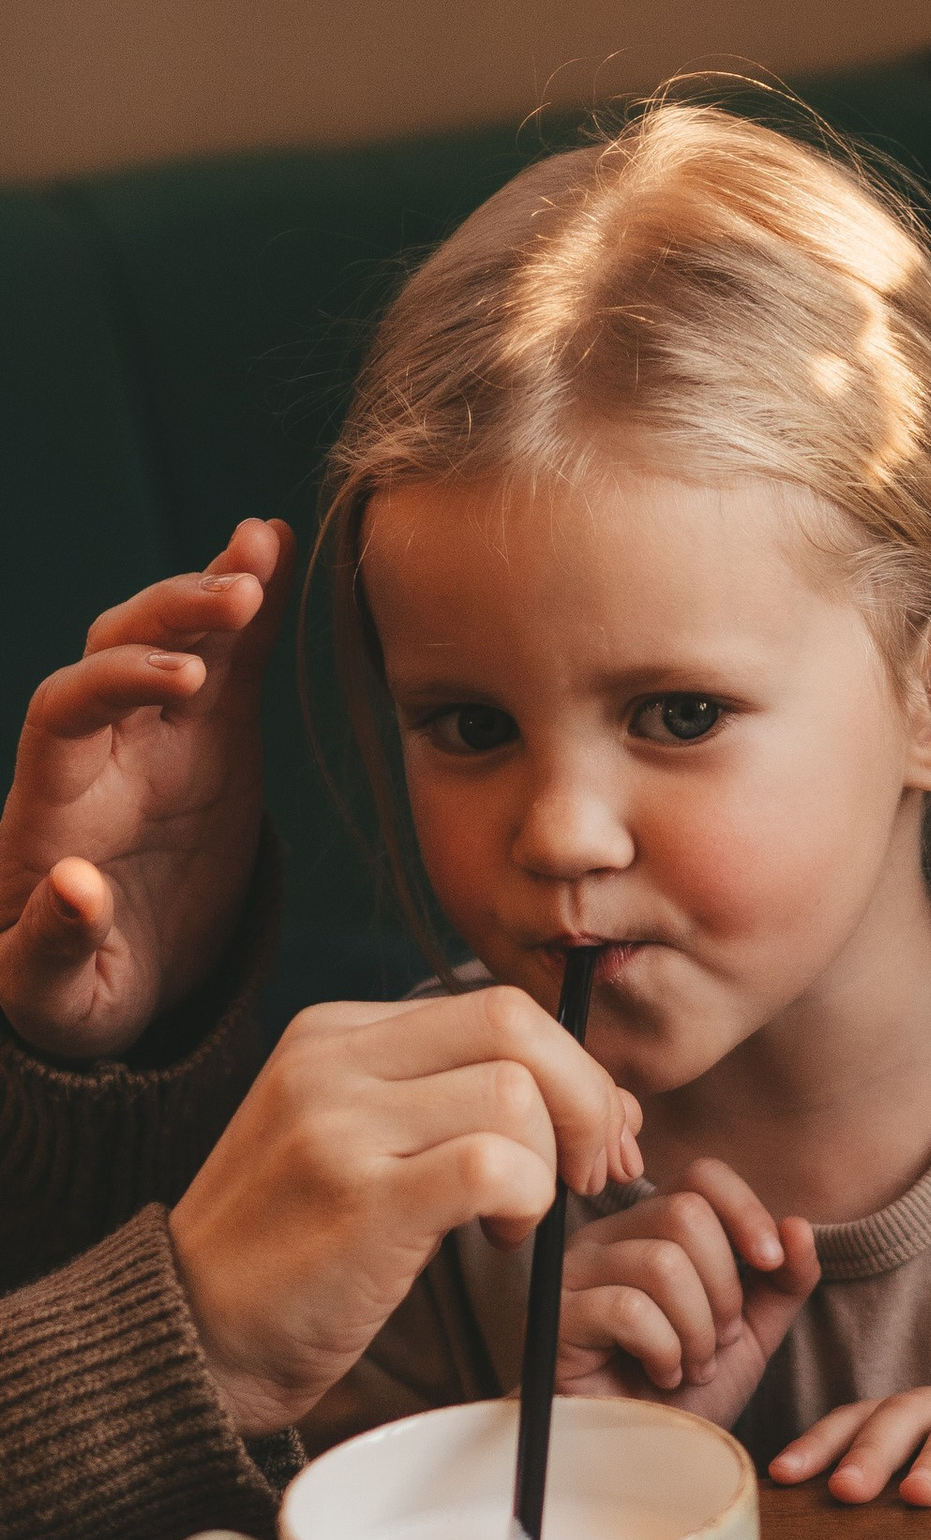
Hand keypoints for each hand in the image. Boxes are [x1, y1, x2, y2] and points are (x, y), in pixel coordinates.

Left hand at [0, 518, 293, 1059]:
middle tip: (238, 597)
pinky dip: (253, 609)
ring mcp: (159, 742)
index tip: (183, 684)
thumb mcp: (47, 993)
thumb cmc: (64, 992)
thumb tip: (76, 888)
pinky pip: (230, 664)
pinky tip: (274, 546)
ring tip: (263, 549)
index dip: (118, 683)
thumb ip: (52, 942)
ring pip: (175, 640)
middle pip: (114, 649)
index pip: (65, 711)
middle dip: (171, 615)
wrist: (106, 981)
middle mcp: (101, 754)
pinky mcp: (213, 746)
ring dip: (213, 590)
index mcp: (52, 805)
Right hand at [167, 984, 645, 1436]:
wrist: (200, 1335)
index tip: (592, 1145)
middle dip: (586, 1103)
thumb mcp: (364, 1144)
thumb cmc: (300, 1253)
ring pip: (515, 1096)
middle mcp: (331, 1061)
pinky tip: (499, 1238)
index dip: (575, 1075)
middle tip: (587, 1176)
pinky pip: (495, 1166)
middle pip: (516, 1026)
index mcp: (335, 1034)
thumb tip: (609, 1104)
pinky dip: (528, 1202)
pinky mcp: (359, 1197)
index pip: (497, 1008)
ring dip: (547, 1168)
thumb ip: (462, 1105)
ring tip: (514, 1222)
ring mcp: (339, 1125)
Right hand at [559, 1159, 819, 1420]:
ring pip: (662, 1264)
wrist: (639, 1458)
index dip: (747, 1212)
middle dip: (724, 1289)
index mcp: (650, 1229)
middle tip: (719, 1343)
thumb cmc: (685, 1395)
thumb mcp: (752, 1334)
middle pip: (685, 1214)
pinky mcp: (556, 1317)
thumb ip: (782, 1281)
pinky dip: (663, 1350)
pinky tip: (660, 1377)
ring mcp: (574, 1273)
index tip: (772, 1263)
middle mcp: (607, 1238)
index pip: (702, 1176)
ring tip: (691, 1368)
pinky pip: (628, 1308)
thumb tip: (798, 1225)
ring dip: (697, 1330)